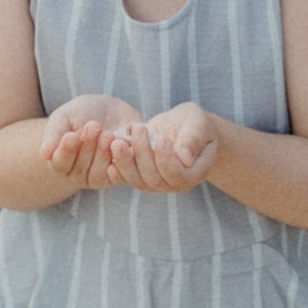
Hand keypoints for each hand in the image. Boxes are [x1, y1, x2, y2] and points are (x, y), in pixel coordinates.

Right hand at [42, 95, 144, 190]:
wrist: (110, 110)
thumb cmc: (81, 114)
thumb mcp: (64, 117)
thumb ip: (54, 134)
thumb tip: (44, 153)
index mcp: (61, 162)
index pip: (59, 164)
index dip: (66, 152)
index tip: (70, 136)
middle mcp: (79, 174)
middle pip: (80, 169)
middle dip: (87, 147)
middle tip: (94, 125)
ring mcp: (101, 176)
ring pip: (99, 174)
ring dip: (103, 154)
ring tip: (107, 133)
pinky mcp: (121, 174)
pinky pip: (121, 176)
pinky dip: (121, 164)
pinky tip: (120, 148)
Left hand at [105, 102, 220, 192]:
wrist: (184, 127)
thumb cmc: (196, 124)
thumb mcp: (199, 125)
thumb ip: (193, 139)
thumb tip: (185, 158)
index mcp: (194, 174)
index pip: (177, 176)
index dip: (167, 160)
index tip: (162, 138)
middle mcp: (174, 183)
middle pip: (154, 179)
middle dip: (143, 156)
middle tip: (139, 130)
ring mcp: (156, 182)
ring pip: (137, 180)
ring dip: (125, 162)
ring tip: (117, 142)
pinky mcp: (141, 175)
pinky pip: (127, 177)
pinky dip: (117, 168)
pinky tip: (108, 158)